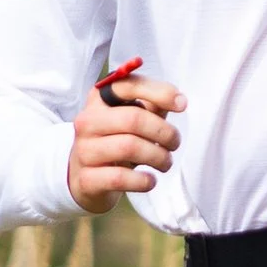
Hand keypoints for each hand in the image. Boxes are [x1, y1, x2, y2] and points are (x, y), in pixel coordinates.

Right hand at [67, 75, 185, 211]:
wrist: (86, 179)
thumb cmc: (116, 142)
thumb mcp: (132, 118)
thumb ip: (153, 104)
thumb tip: (178, 101)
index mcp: (99, 100)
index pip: (128, 85)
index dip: (159, 92)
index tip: (182, 105)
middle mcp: (87, 122)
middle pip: (133, 119)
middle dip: (164, 132)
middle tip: (174, 142)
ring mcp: (84, 150)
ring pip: (129, 148)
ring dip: (158, 157)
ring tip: (165, 162)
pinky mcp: (86, 179)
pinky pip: (120, 178)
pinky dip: (143, 181)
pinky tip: (150, 180)